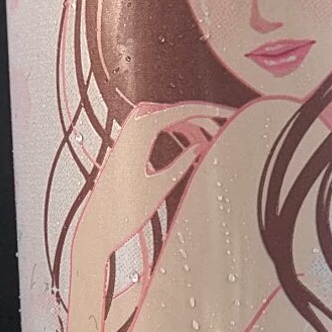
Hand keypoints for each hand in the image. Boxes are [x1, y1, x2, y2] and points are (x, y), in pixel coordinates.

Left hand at [70, 101, 226, 276]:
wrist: (98, 221)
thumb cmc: (124, 210)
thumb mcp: (160, 187)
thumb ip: (183, 163)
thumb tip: (203, 146)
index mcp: (142, 129)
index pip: (185, 110)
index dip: (212, 111)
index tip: (232, 115)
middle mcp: (135, 122)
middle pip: (180, 110)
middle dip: (205, 119)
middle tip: (227, 132)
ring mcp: (132, 128)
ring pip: (172, 117)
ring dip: (194, 127)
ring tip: (213, 144)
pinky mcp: (131, 137)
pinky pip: (163, 125)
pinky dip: (180, 131)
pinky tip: (195, 146)